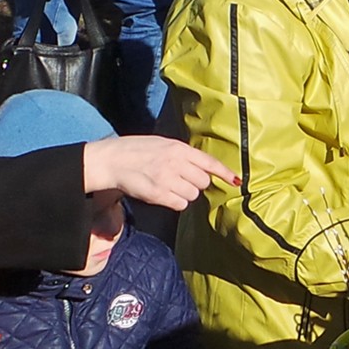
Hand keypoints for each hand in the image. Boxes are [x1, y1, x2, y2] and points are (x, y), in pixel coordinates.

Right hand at [81, 135, 239, 208]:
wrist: (112, 160)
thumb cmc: (136, 150)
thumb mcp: (163, 144)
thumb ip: (182, 154)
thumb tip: (201, 167)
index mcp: (178, 148)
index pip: (208, 161)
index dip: (224, 172)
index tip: (236, 180)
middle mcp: (176, 163)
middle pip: (203, 182)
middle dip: (196, 184)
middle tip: (181, 180)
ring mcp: (167, 179)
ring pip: (192, 195)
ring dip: (185, 194)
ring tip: (169, 186)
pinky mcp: (158, 194)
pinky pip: (179, 204)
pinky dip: (175, 202)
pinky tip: (164, 195)